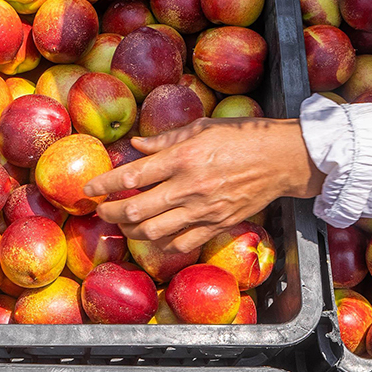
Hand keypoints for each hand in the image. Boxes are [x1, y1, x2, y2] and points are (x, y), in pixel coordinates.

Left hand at [85, 117, 324, 252]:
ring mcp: (203, 210)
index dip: (105, 184)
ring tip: (124, 224)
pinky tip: (155, 236)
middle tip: (101, 210)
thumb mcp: (201, 128)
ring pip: (154, 232)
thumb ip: (165, 140)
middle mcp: (189, 187)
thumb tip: (135, 145)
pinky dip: (162, 243)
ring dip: (132, 231)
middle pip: (137, 210)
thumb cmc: (242, 137)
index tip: (90, 188)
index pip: (132, 176)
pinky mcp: (217, 225)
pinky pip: (181, 243)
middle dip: (111, 213)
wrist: (281, 159)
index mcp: (183, 158)